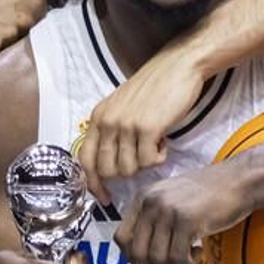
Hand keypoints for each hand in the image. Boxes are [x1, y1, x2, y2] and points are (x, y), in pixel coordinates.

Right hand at [0, 0, 50, 60]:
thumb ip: (21, 4)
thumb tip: (32, 18)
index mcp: (34, 3)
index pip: (44, 26)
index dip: (30, 28)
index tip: (22, 29)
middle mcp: (26, 20)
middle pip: (28, 41)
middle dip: (16, 39)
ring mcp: (9, 35)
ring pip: (11, 52)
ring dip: (1, 50)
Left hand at [77, 41, 206, 201]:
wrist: (179, 65)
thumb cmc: (155, 86)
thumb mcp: (122, 106)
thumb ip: (113, 130)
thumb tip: (112, 165)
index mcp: (98, 117)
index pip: (85, 159)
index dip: (93, 183)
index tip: (104, 198)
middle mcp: (108, 121)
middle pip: (107, 170)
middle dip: (126, 173)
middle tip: (142, 160)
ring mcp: (126, 125)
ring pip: (128, 169)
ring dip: (145, 164)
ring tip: (155, 145)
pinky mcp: (148, 128)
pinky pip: (149, 161)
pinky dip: (159, 158)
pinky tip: (164, 142)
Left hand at [114, 167, 250, 263]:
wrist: (238, 180)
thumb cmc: (207, 195)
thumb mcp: (172, 203)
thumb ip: (153, 231)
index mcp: (142, 198)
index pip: (121, 238)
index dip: (133, 256)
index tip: (153, 260)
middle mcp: (150, 203)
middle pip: (137, 254)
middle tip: (175, 263)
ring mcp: (168, 211)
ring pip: (157, 259)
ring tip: (189, 257)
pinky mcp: (187, 221)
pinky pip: (178, 258)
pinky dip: (188, 263)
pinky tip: (199, 252)